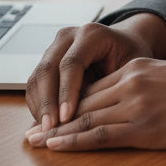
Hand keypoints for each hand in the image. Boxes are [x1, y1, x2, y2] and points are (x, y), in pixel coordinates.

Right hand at [25, 14, 165, 132]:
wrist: (125, 43)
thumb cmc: (131, 57)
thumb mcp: (130, 68)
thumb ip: (109, 85)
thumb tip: (86, 117)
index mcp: (92, 34)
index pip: (72, 63)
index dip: (66, 92)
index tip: (66, 118)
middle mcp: (69, 36)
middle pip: (48, 69)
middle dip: (47, 103)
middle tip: (50, 130)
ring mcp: (54, 47)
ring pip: (37, 77)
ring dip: (39, 106)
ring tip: (46, 131)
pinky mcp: (46, 60)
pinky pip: (35, 84)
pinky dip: (37, 105)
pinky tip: (45, 123)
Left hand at [25, 60, 165, 150]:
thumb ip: (147, 85)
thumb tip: (126, 102)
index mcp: (141, 66)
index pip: (95, 86)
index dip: (70, 103)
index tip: (51, 114)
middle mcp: (134, 81)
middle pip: (84, 102)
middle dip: (55, 118)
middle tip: (31, 132)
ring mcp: (138, 105)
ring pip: (86, 118)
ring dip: (56, 133)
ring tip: (35, 143)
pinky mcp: (145, 129)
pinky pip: (100, 136)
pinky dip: (73, 142)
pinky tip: (57, 147)